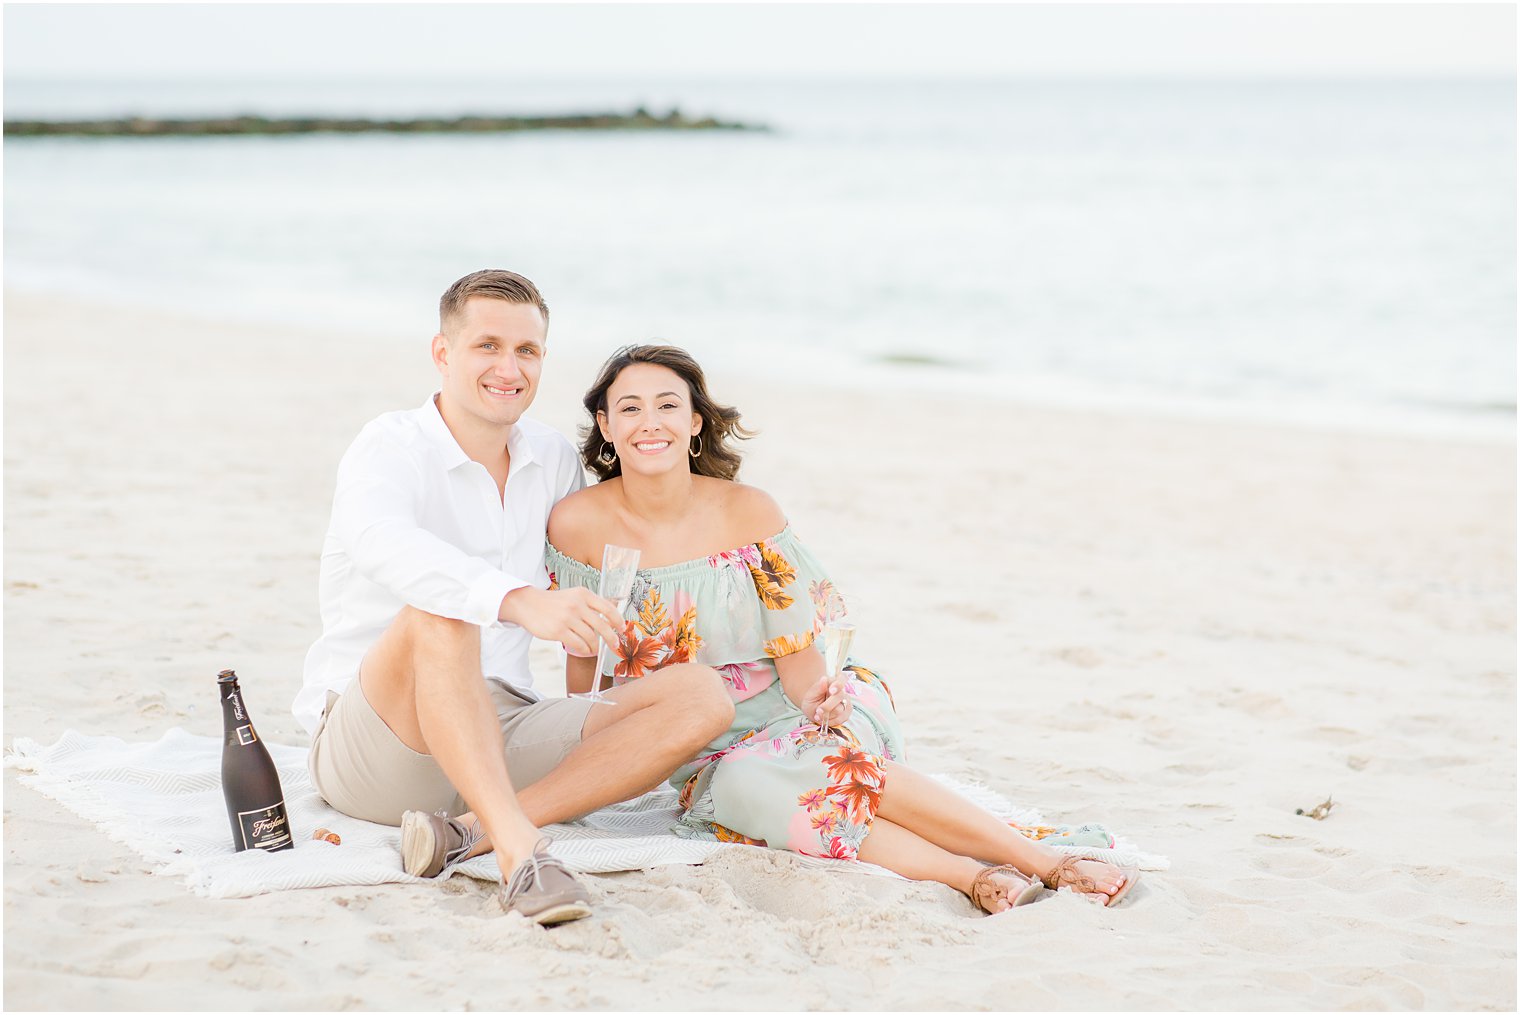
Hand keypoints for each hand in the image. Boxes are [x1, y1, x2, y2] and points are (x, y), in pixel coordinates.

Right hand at [499, 586, 621, 657]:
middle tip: (615, 645)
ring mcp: (567, 618)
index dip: (618, 620)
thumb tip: (611, 615)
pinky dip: (585, 649)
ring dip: (596, 646)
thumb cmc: (553, 602)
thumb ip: (590, 603)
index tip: (623, 629)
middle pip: (603, 626)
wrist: (527, 604)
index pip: (608, 608)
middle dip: (612, 638)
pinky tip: (585, 650)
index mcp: (583, 594)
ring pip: (591, 637)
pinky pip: (578, 644)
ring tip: (595, 649)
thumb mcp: (573, 595)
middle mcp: (577, 605)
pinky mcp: (558, 631)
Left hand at [801, 672, 852, 729]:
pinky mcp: (847, 713)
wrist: (813, 709)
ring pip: (839, 710)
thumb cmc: (812, 699)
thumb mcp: (810, 694)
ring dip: (827, 715)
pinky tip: (825, 719)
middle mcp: (842, 691)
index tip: (831, 690)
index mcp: (833, 682)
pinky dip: (830, 721)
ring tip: (818, 715)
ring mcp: (846, 702)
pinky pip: (840, 719)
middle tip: (818, 711)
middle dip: (827, 706)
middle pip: (839, 697)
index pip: (841, 680)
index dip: (838, 685)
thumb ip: (818, 688)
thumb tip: (824, 679)